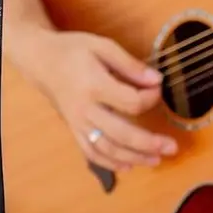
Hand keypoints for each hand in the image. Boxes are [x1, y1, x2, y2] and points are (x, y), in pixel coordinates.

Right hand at [20, 29, 177, 171]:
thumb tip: (156, 80)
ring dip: (134, 158)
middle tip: (171, 147)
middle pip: (122, 133)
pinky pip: (92, 152)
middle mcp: (85, 109)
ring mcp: (78, 123)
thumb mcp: (102, 46)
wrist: (40, 60)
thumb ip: (130, 64)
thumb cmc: (72, 50)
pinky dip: (110, 163)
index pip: (131, 101)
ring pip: (108, 149)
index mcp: (94, 85)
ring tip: (156, 160)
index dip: (151, 98)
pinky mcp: (74, 129)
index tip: (157, 89)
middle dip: (149, 143)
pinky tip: (128, 166)